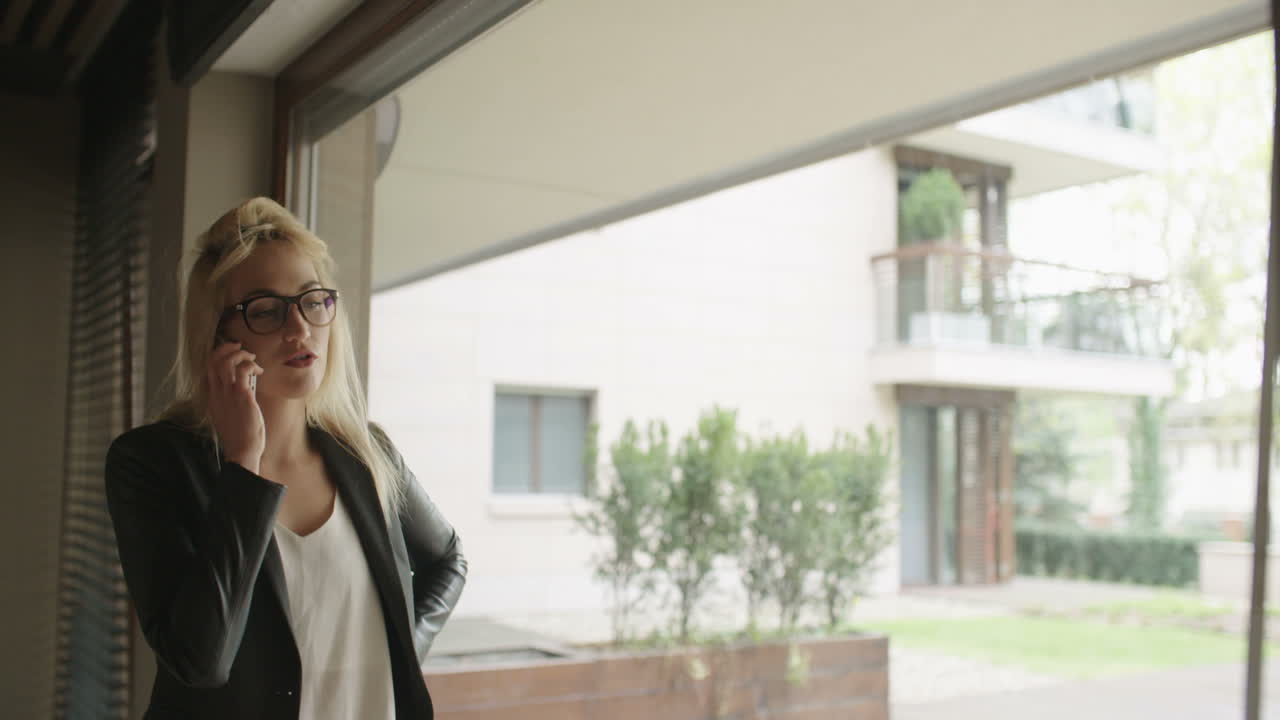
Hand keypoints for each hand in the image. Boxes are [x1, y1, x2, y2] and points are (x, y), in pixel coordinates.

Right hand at [206, 340, 265, 473]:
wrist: (241, 451)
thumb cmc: (241, 436)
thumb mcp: (231, 416)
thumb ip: (233, 402)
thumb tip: (245, 389)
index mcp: (213, 398)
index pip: (209, 369)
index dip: (220, 356)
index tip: (233, 353)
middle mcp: (216, 393)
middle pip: (212, 360)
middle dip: (227, 348)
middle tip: (241, 348)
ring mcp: (227, 394)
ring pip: (225, 361)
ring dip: (240, 354)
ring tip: (252, 358)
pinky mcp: (241, 396)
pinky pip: (242, 370)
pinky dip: (250, 364)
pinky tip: (259, 371)